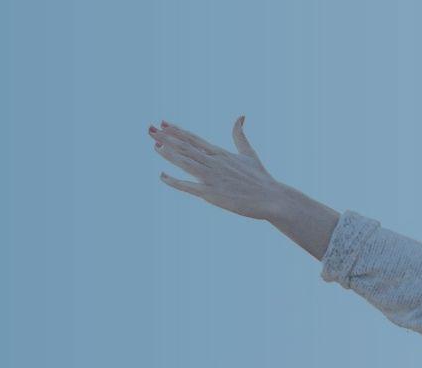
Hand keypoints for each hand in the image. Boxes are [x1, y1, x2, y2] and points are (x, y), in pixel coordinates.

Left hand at [150, 117, 340, 257]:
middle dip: (167, 138)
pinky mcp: (212, 193)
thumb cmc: (261, 178)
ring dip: (169, 154)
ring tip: (154, 145)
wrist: (272, 198)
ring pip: (186, 162)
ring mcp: (212, 177)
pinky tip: (162, 176)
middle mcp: (214, 162)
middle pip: (186, 147)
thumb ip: (240, 135)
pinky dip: (175, 182)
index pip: (194, 139)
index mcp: (220, 153)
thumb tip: (240, 115)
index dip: (177, 131)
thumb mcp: (248, 153)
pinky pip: (189, 187)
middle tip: (150, 129)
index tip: (163, 123)